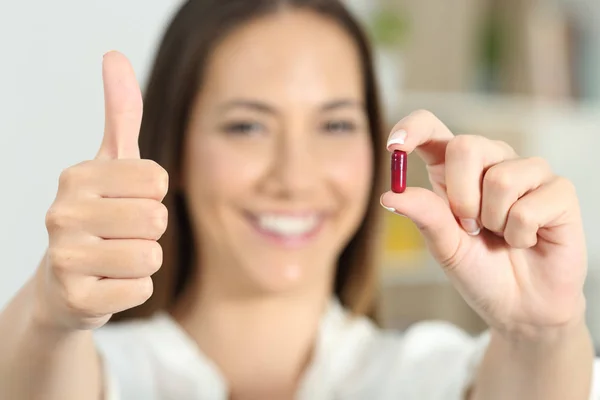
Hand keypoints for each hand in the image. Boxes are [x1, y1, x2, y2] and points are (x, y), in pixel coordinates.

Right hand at [34, 51, 168, 330]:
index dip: (152, 195)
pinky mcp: (77, 300)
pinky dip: (133, 288)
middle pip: (155, 218)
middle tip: (121, 235)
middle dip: (149, 230)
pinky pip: (141, 289)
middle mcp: (62, 213)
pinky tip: (108, 284)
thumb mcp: (110, 164)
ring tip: (114, 259)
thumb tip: (115, 54)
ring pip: (150, 255)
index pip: (157, 179)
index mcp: (76, 176)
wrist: (64, 283)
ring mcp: (65, 259)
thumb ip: (120, 113)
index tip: (126, 202)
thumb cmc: (98, 216)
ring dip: (142, 260)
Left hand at [381, 110, 586, 339]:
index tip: (395, 147)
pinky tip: (526, 241)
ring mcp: (528, 173)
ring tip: (500, 235)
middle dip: (460, 196)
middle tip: (469, 227)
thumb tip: (390, 195)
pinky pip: (530, 206)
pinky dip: (520, 235)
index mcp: (454, 169)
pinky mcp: (559, 190)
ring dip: (494, 221)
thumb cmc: (479, 271)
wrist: (520, 306)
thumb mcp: (444, 246)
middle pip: (466, 146)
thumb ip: (424, 216)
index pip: (432, 128)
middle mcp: (491, 161)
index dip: (413, 128)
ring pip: (500, 178)